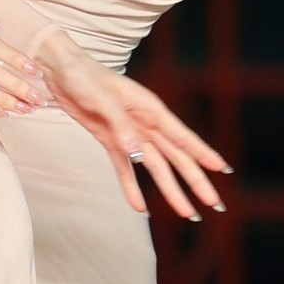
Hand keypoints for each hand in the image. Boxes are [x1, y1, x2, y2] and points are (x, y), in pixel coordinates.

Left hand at [32, 31, 230, 218]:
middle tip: (215, 204)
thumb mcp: (102, 98)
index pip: (182, 136)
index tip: (222, 170)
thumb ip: (121, 125)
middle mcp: (145, 124)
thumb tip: (138, 154)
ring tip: (187, 214)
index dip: (203, 154)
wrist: (61, 69)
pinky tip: (140, 208)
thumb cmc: (84, 76)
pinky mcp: (110, 141)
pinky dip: (132, 188)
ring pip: (156, 167)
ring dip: (171, 190)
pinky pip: (125, 169)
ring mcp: (129, 134)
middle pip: (176, 157)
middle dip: (196, 181)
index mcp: (150, 109)